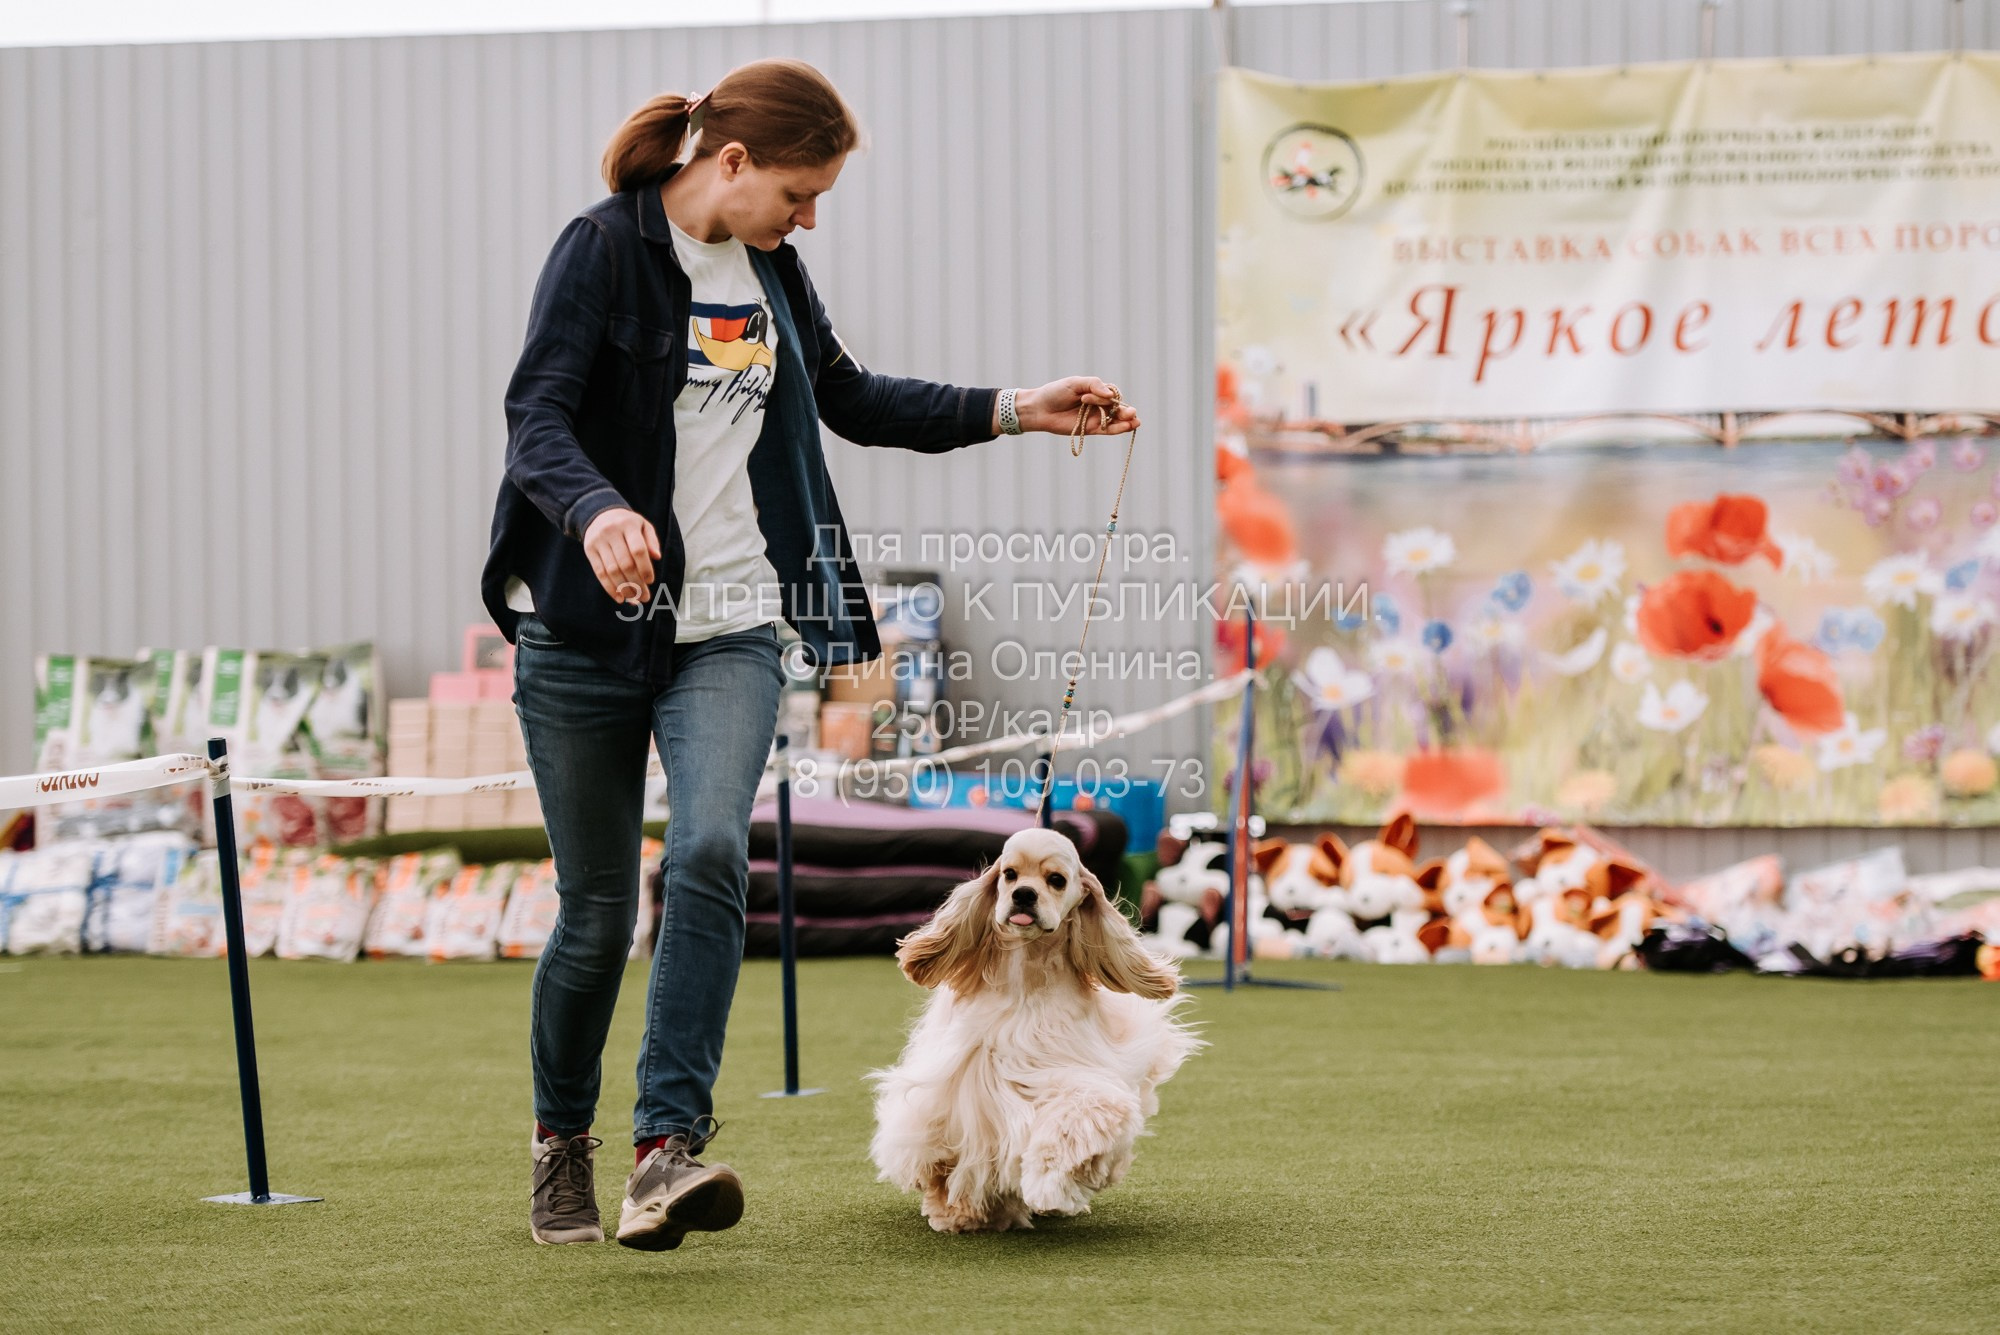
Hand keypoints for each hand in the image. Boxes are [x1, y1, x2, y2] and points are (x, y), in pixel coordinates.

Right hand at [583, 507, 659, 605]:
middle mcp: (611, 532)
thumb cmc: (627, 523)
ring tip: (633, 599)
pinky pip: (599, 572)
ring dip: (624, 588)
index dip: (645, 568)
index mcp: (628, 525)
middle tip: (644, 596)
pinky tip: (619, 597)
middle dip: (636, 583)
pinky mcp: (589, 550)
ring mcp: (599, 541)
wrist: (599, 514)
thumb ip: (652, 540)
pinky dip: (609, 588)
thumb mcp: (642, 525)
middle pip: (625, 563)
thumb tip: (657, 557)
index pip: (638, 550)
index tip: (650, 581)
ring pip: (612, 570)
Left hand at [1012, 377, 1140, 435]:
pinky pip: (1108, 430)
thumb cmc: (1056, 393)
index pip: (1110, 394)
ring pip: (1115, 420)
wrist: (1040, 409)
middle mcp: (1098, 405)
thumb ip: (1094, 385)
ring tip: (1135, 421)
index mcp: (1096, 391)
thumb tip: (1111, 395)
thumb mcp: (1075, 383)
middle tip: (1132, 413)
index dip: (1105, 397)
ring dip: (1126, 421)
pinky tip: (1127, 427)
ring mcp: (1096, 417)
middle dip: (1126, 411)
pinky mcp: (1091, 429)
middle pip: (1117, 408)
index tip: (1086, 397)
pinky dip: (1118, 429)